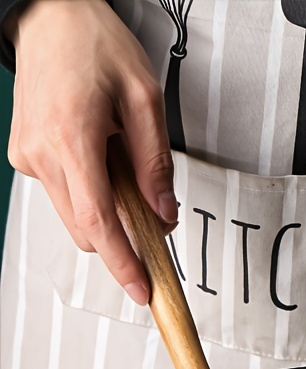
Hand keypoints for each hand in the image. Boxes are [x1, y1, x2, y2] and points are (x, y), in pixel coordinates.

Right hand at [6, 0, 176, 304]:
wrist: (51, 15)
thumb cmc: (94, 44)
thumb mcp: (145, 99)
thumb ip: (156, 163)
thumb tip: (163, 213)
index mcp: (72, 139)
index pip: (99, 223)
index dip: (124, 264)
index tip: (143, 290)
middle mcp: (42, 154)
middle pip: (88, 230)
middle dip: (125, 236)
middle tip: (155, 212)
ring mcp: (29, 157)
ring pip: (77, 216)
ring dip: (109, 211)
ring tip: (123, 165)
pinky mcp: (27, 157)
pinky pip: (67, 195)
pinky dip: (93, 193)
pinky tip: (102, 158)